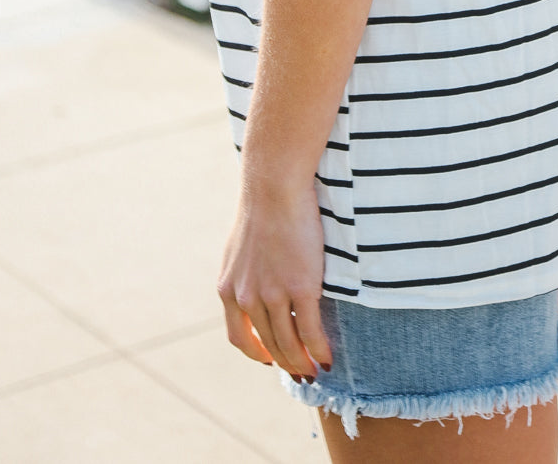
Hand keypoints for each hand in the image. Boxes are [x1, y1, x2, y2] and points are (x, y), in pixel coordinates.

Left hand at [216, 173, 332, 381]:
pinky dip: (319, 349)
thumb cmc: (262, 206)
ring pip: (288, 345)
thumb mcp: (241, 247)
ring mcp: (273, 294)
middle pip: (267, 346)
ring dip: (303, 363)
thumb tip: (255, 282)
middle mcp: (246, 297)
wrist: (274, 185)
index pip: (239, 337)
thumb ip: (244, 272)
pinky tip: (328, 355)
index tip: (270, 358)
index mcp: (228, 289)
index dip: (256, 353)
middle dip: (285, 364)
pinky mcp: (300, 288)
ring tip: (316, 369)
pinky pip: (310, 331)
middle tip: (301, 372)